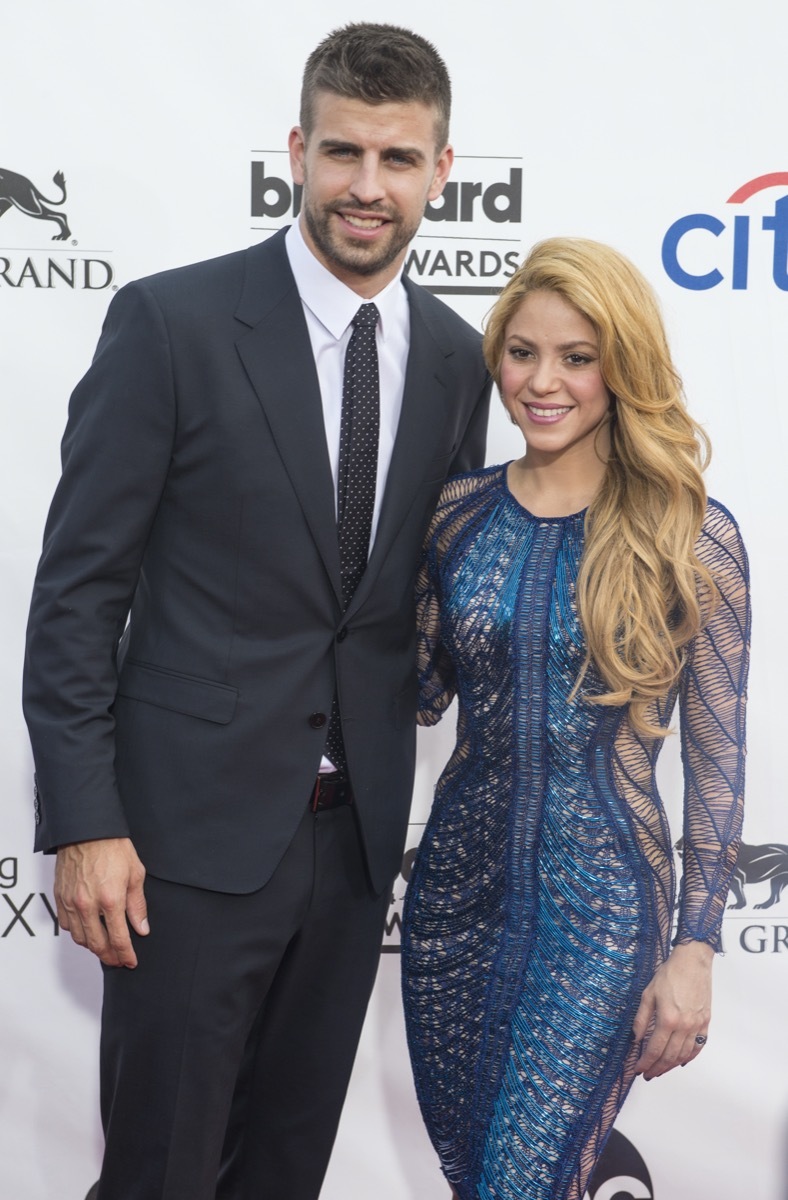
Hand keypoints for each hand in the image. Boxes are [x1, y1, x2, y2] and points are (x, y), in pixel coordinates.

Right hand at [54, 837, 148, 967]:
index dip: (126, 955)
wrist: (87, 830)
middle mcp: (88, 905)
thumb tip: (141, 928)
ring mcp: (71, 902)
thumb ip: (138, 905)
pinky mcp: (60, 897)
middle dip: (109, 957)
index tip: (131, 962)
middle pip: (97, 945)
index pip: (119, 939)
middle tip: (118, 960)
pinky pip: (66, 925)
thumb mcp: (136, 874)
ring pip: (80, 938)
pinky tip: (87, 931)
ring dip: (93, 947)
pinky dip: (77, 933)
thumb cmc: (113, 847)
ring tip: (104, 948)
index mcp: (110, 900)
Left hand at [632, 941, 713, 1079]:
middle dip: (657, 1068)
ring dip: (671, 1065)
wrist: (693, 962)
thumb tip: (635, 1038)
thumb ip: (642, 1019)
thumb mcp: (648, 994)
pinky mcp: (706, 1022)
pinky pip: (698, 1046)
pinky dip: (689, 1056)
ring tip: (661, 1070)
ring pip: (684, 1054)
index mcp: (668, 1019)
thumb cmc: (670, 974)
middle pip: (669, 1056)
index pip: (654, 1049)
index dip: (645, 1062)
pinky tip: (682, 1061)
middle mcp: (684, 1026)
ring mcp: (697, 1026)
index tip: (638, 1069)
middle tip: (648, 1074)